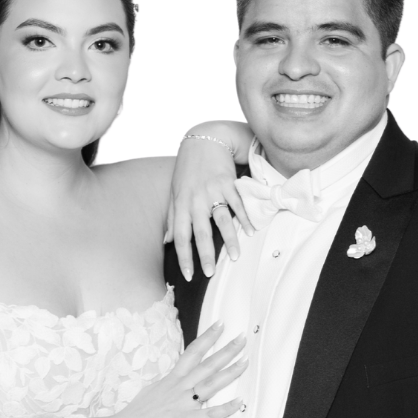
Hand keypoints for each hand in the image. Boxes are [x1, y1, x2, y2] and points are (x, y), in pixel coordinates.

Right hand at [111, 322, 247, 417]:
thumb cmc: (134, 416)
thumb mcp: (151, 392)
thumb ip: (166, 386)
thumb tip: (173, 382)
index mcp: (171, 379)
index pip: (192, 353)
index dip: (207, 338)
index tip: (220, 325)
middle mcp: (179, 388)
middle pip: (206, 364)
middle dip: (226, 350)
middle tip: (242, 337)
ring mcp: (183, 404)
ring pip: (211, 384)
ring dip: (230, 372)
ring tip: (246, 361)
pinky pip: (209, 415)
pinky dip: (226, 409)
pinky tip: (240, 402)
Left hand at [166, 137, 253, 280]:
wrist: (203, 142)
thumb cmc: (187, 170)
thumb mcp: (174, 192)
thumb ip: (171, 217)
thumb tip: (166, 240)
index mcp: (180, 205)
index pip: (180, 236)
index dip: (183, 257)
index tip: (188, 276)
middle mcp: (195, 200)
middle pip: (200, 232)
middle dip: (205, 255)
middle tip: (210, 273)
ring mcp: (212, 191)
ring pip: (221, 220)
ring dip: (229, 240)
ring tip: (235, 257)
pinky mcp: (228, 183)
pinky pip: (237, 204)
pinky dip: (245, 218)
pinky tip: (250, 232)